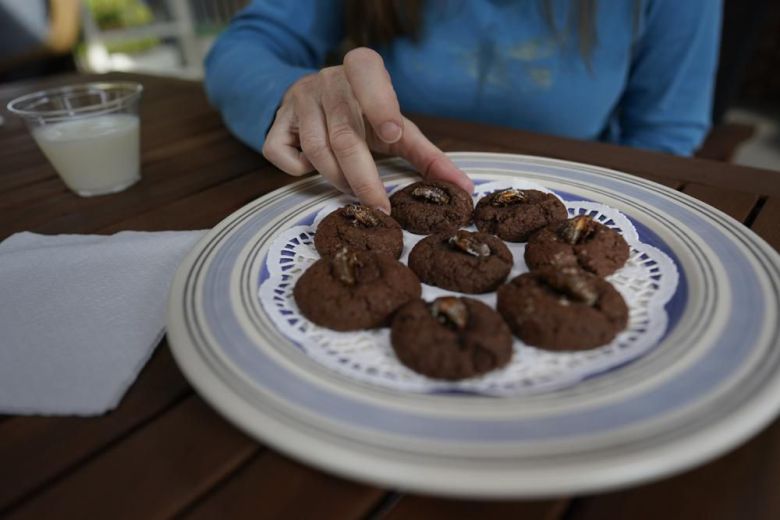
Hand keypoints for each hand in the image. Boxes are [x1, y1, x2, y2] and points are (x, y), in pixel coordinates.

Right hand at [262, 47, 473, 212]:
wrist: (313, 97)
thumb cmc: (365, 117)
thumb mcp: (397, 129)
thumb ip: (428, 156)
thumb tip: (465, 189)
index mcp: (362, 69)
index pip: (369, 76)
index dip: (380, 105)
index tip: (393, 132)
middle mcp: (328, 80)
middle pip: (345, 135)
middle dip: (364, 178)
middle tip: (380, 208)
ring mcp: (298, 99)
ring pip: (317, 150)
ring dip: (338, 180)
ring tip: (354, 192)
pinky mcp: (277, 121)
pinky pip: (282, 154)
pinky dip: (299, 171)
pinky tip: (314, 170)